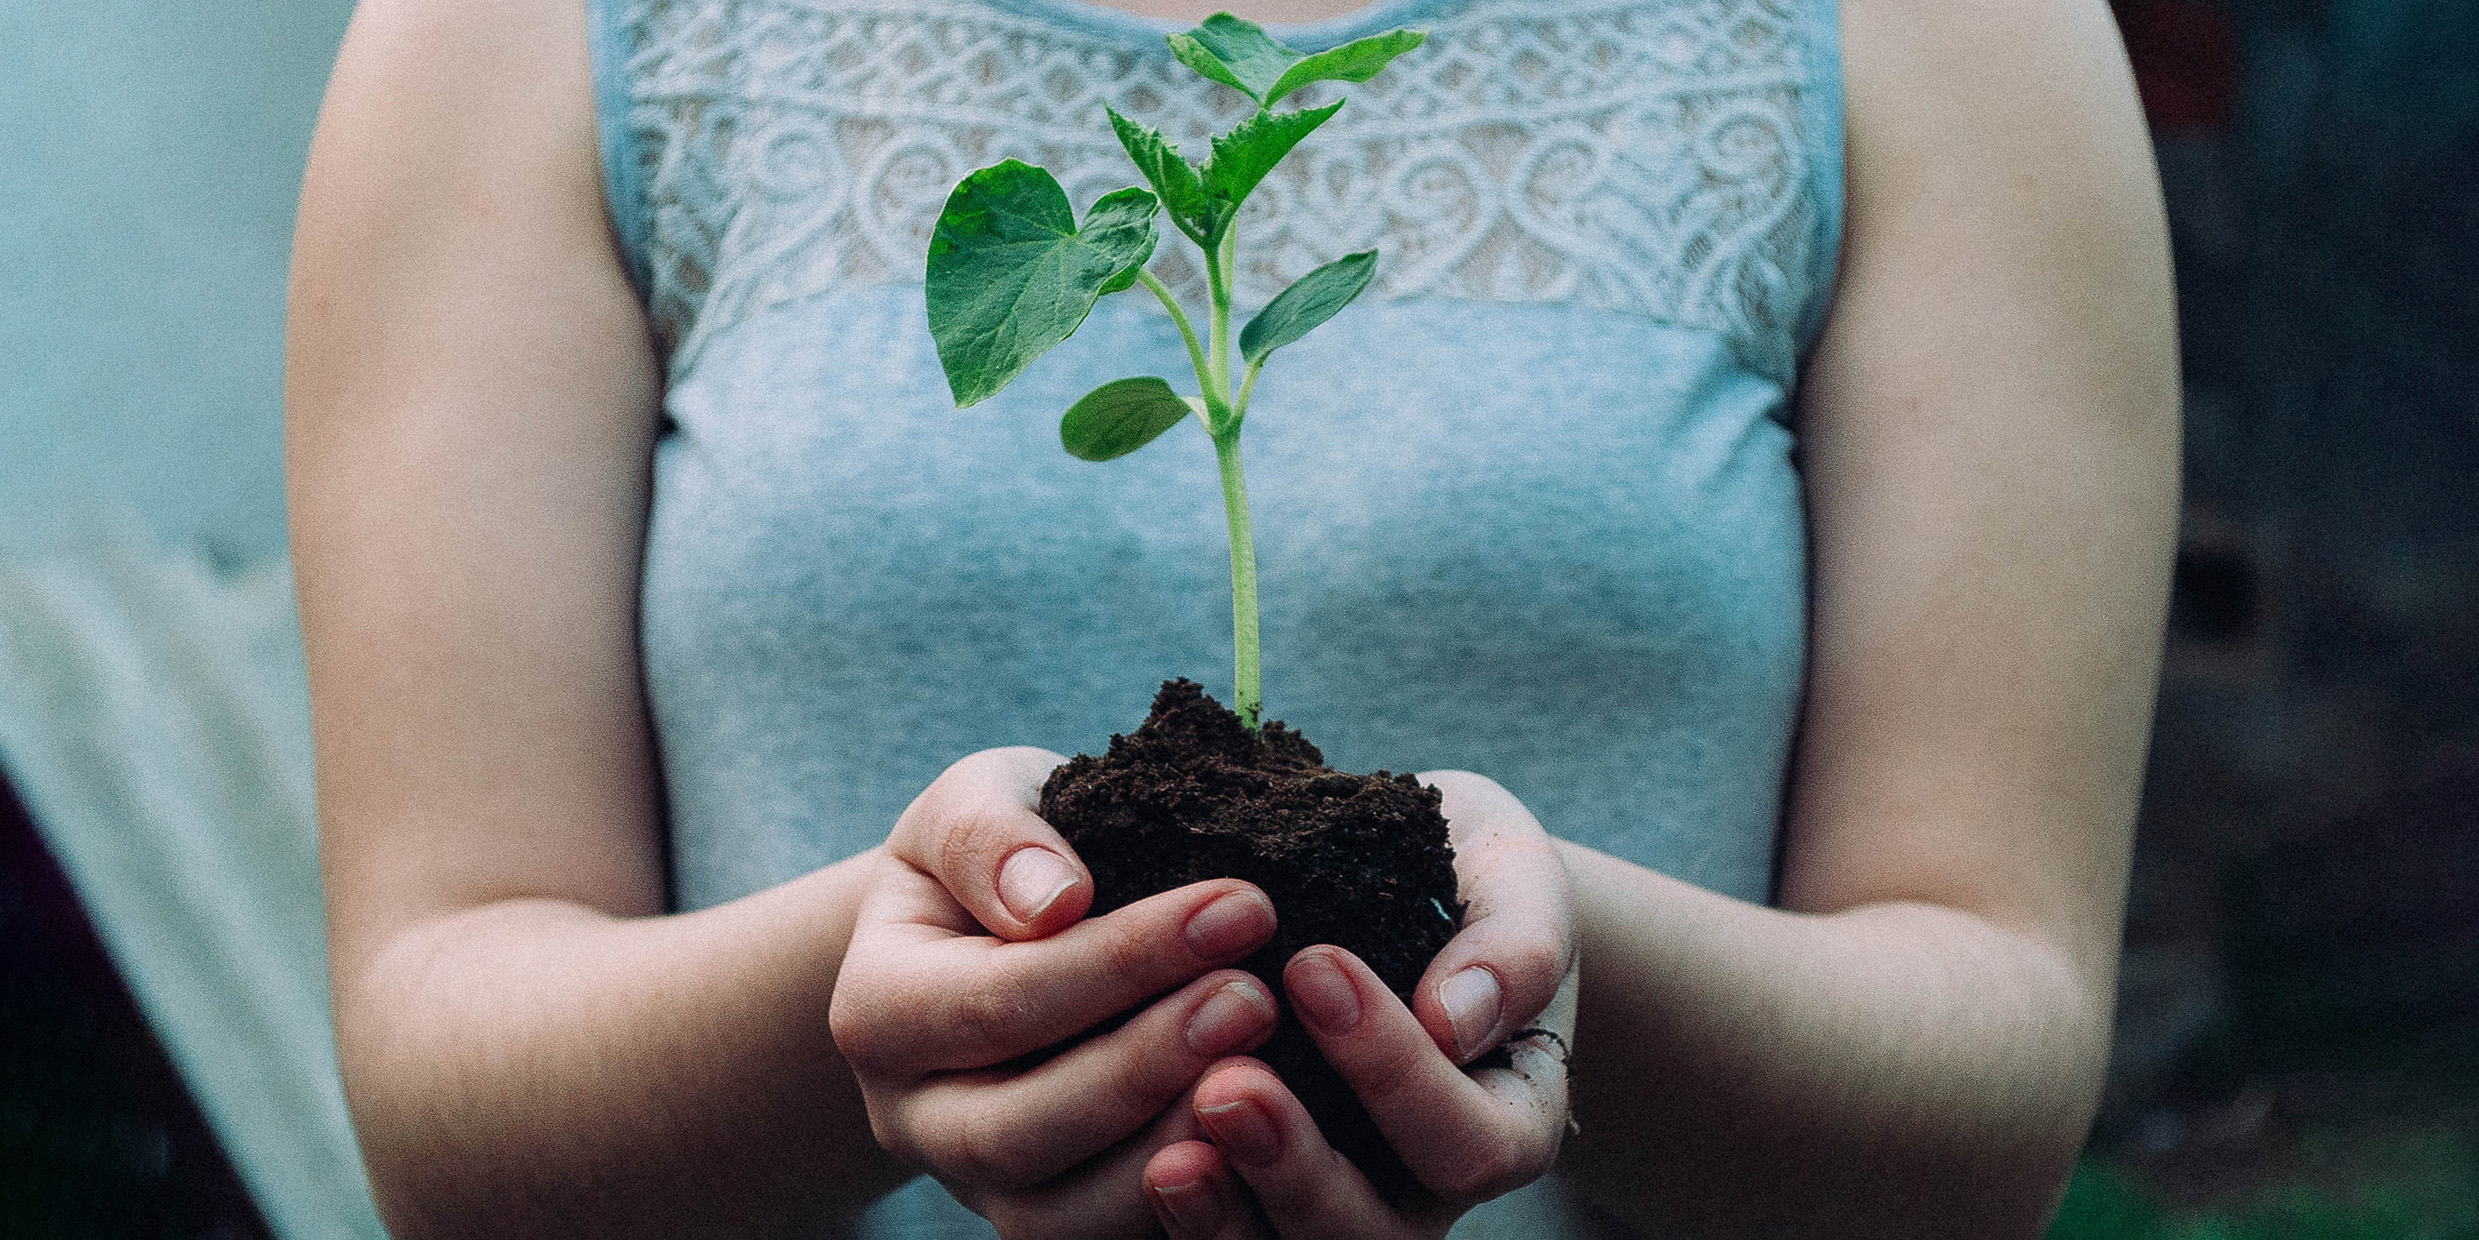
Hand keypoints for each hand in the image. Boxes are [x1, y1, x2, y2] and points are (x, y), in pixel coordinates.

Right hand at [828, 747, 1285, 1239]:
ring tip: (1266, 1075)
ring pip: (1059, 1216)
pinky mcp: (1042, 1217)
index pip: (1001, 1000)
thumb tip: (1054, 899)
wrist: (992, 934)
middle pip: (1020, 1128)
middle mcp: (911, 1117)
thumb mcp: (974, 803)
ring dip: (1168, 1151)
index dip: (1125, 960)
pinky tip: (1261, 1147)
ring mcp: (975, 1184)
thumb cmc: (1001, 858)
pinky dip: (1184, 1210)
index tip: (1242, 905)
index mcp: (878, 1010)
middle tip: (1256, 998)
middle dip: (1147, 1065)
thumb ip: (992, 837)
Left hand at [1138, 771, 1578, 1238]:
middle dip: (1298, 1167)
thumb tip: (1454, 1020)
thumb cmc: (1467, 877)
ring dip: (1228, 1220)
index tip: (1314, 964)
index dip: (1395, 1073)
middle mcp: (1426, 1190)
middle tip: (1227, 1086)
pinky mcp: (1262, 1202)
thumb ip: (1514, 947)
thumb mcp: (1512, 877)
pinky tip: (1146, 1169)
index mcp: (1507, 1120)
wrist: (1400, 881)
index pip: (1469, 1142)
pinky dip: (1190, 1221)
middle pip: (1374, 1233)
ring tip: (1170, 1160)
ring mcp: (1341, 1208)